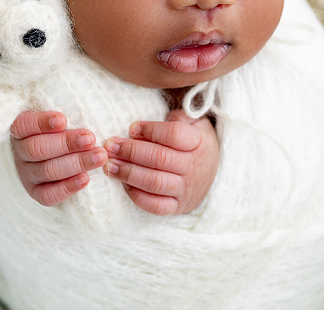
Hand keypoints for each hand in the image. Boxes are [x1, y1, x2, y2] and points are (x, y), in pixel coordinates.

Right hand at [11, 111, 107, 206]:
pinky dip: (68, 187)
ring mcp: (27, 174)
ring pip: (47, 170)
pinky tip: (86, 179)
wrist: (61, 156)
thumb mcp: (63, 115)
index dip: (42, 123)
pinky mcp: (37, 192)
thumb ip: (69, 109)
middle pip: (38, 149)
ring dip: (76, 163)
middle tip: (91, 139)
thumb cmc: (65, 128)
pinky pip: (48, 195)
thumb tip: (89, 99)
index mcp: (22, 129)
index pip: (25, 125)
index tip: (63, 120)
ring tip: (100, 156)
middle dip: (67, 143)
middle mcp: (21, 152)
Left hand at [103, 109, 219, 215]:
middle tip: (110, 146)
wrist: (213, 173)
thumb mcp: (194, 123)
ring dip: (128, 173)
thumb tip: (144, 126)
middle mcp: (194, 167)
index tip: (131, 127)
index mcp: (199, 142)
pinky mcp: (178, 206)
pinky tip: (124, 184)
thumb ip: (176, 117)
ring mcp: (186, 189)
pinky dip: (137, 196)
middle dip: (131, 151)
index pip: (174, 135)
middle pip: (159, 158)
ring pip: (154, 182)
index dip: (150, 129)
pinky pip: (155, 205)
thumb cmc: (195, 143)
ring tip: (110, 165)